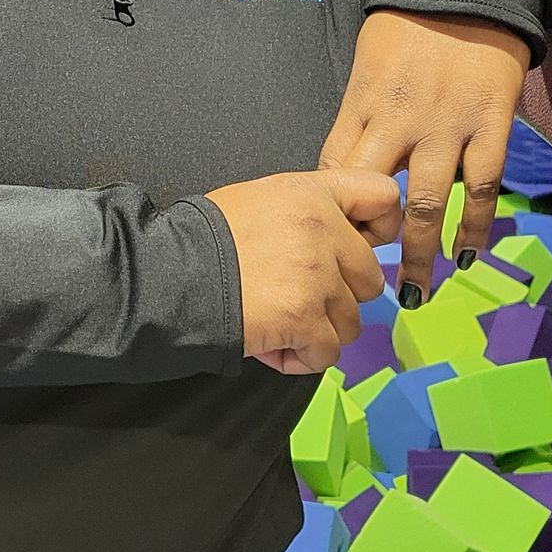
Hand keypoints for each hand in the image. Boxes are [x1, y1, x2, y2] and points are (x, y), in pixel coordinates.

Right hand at [204, 168, 404, 374]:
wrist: (168, 274)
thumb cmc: (202, 241)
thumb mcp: (259, 199)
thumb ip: (306, 211)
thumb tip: (337, 239)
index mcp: (311, 194)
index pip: (383, 198)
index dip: (380, 230)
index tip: (361, 248)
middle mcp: (322, 229)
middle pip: (370, 278)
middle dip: (337, 297)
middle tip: (295, 298)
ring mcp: (317, 276)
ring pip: (351, 322)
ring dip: (317, 331)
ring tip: (276, 322)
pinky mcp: (305, 317)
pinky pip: (327, 353)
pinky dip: (301, 358)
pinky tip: (271, 344)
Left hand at [319, 10, 529, 303]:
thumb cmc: (409, 27)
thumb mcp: (366, 66)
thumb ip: (359, 117)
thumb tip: (345, 172)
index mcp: (363, 105)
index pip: (335, 171)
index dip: (333, 213)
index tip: (335, 243)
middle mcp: (401, 121)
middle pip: (374, 196)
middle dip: (368, 244)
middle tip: (365, 284)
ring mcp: (449, 126)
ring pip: (429, 204)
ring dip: (422, 254)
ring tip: (417, 293)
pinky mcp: (492, 126)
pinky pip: (483, 187)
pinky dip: (476, 227)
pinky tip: (469, 255)